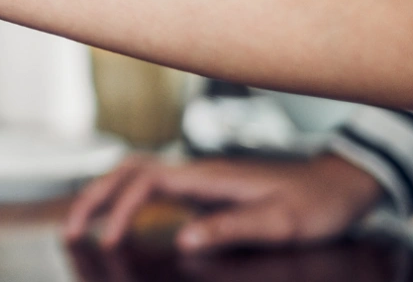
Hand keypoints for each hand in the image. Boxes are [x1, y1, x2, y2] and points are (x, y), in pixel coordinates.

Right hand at [62, 154, 384, 252]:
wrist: (342, 184)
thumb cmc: (316, 204)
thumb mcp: (281, 223)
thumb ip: (232, 228)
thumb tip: (183, 240)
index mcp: (208, 175)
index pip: (144, 183)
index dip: (118, 210)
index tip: (109, 243)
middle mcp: (196, 170)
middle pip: (126, 171)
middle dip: (92, 198)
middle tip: (70, 232)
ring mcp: (198, 178)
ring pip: (134, 174)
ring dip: (103, 194)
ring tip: (81, 224)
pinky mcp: (203, 189)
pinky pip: (150, 187)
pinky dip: (123, 198)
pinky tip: (119, 220)